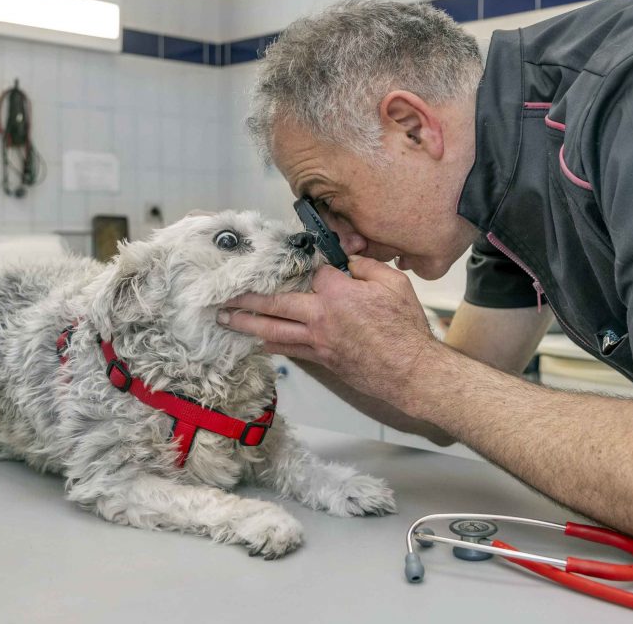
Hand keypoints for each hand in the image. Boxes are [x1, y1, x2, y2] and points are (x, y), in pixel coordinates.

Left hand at [218, 256, 437, 403]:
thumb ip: (367, 267)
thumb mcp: (394, 284)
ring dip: (246, 324)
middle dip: (246, 298)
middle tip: (223, 295)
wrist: (409, 371)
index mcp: (338, 294)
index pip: (313, 271)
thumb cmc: (405, 328)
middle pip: (274, 304)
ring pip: (273, 330)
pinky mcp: (321, 359)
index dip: (311, 264)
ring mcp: (318, 341)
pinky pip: (288, 350)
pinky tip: (257, 342)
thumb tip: (348, 263)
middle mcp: (320, 317)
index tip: (310, 261)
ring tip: (225, 319)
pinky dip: (270, 344)